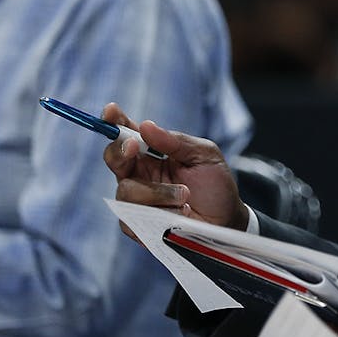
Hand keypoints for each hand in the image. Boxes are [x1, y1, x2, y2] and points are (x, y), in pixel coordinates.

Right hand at [102, 103, 245, 230]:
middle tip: (134, 147)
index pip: (127, 133)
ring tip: (185, 195)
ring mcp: (136, 200)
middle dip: (120, 151)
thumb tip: (146, 126)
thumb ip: (176, 141)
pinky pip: (132, 219)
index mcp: (152, 152)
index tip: (111, 111)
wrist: (226, 220)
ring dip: (158, 192)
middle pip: (113, 158)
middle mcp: (140, 174)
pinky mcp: (137, 225)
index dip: (114, 122)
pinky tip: (178, 215)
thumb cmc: (215, 185)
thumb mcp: (204, 155)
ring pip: (125, 191)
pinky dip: (159, 215)